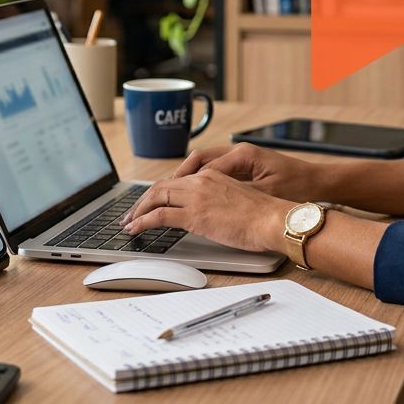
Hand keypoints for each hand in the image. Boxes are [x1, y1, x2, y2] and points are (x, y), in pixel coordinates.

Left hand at [121, 171, 293, 252]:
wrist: (275, 220)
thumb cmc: (265, 214)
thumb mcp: (238, 199)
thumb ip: (219, 200)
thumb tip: (208, 213)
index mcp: (213, 174)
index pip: (177, 180)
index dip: (159, 192)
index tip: (150, 203)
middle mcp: (201, 180)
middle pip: (162, 186)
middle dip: (142, 200)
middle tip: (131, 213)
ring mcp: (196, 196)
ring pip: (156, 197)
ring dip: (138, 210)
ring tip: (128, 223)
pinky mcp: (194, 214)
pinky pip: (159, 216)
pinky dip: (143, 221)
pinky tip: (135, 229)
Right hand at [170, 143, 320, 201]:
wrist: (318, 183)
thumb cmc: (297, 185)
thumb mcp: (263, 193)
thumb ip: (234, 194)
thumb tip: (206, 201)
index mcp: (242, 155)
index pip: (202, 165)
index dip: (182, 181)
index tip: (167, 195)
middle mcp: (239, 152)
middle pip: (198, 160)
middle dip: (178, 177)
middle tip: (159, 194)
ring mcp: (241, 159)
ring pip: (205, 165)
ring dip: (188, 178)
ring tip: (171, 195)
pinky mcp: (245, 168)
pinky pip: (215, 171)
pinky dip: (201, 181)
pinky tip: (194, 196)